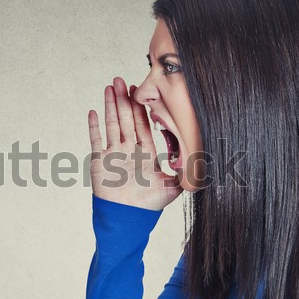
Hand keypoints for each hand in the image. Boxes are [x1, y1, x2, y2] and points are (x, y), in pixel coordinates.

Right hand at [88, 77, 182, 210]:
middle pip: (126, 119)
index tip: (138, 91)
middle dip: (124, 100)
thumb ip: (185, 173)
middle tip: (121, 80)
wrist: (127, 218)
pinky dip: (94, 126)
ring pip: (112, 124)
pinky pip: (96, 140)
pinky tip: (93, 111)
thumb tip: (204, 162)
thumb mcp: (172, 187)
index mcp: (145, 153)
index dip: (141, 107)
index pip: (143, 125)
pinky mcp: (99, 161)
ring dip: (110, 106)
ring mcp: (113, 154)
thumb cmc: (148, 206)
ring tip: (109, 87)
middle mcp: (129, 150)